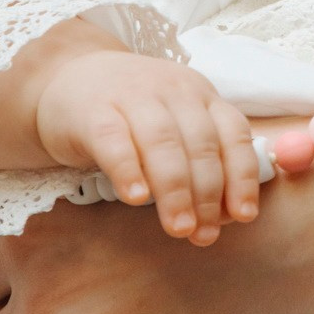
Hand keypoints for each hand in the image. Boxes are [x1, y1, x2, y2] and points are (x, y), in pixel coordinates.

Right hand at [37, 51, 257, 245]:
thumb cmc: (131, 115)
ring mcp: (132, 95)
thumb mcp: (175, 127)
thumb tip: (225, 216)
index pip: (234, 134)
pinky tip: (137, 198)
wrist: (70, 78)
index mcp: (201, 96)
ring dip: (175, 190)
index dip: (242, 177)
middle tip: (204, 234)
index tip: (244, 216)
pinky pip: (114, 140)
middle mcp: (173, 90)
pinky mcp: (93, 110)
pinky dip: (128, 170)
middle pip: (199, 144)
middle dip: (207, 194)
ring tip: (179, 227)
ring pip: (162, 142)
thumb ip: (200, 164)